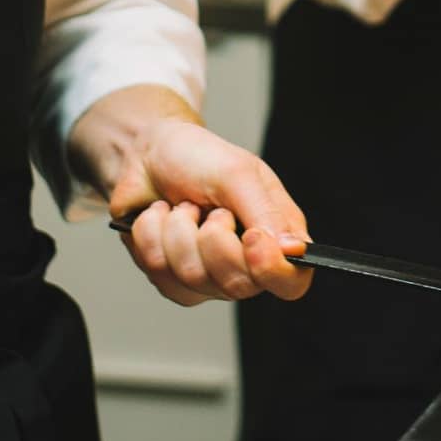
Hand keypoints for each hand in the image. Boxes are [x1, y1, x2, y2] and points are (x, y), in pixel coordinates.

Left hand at [84, 89, 310, 306]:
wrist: (147, 155)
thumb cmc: (198, 159)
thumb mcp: (238, 173)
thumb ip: (267, 213)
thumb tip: (293, 250)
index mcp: (276, 237)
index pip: (292, 283)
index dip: (272, 270)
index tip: (252, 238)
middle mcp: (247, 265)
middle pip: (238, 285)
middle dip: (213, 238)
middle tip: (210, 209)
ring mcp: (209, 278)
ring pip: (192, 278)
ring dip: (178, 230)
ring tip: (183, 206)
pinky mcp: (173, 282)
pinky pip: (160, 273)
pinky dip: (152, 235)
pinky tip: (161, 217)